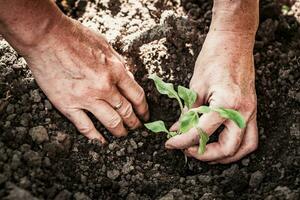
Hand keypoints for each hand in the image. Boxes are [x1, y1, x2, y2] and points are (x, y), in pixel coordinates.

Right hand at [23, 17, 148, 142]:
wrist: (45, 36)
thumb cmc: (75, 37)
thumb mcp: (105, 45)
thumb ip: (119, 64)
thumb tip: (130, 79)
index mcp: (115, 70)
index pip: (137, 96)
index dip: (144, 108)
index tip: (145, 115)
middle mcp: (104, 87)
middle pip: (126, 111)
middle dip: (135, 122)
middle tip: (137, 128)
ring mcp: (86, 98)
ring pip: (111, 122)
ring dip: (120, 131)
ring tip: (124, 135)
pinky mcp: (68, 105)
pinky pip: (85, 127)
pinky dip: (96, 137)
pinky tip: (102, 142)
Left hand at [165, 31, 257, 163]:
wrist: (233, 40)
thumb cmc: (214, 57)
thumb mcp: (195, 86)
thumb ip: (187, 113)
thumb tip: (177, 130)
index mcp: (226, 104)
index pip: (201, 133)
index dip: (182, 142)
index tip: (170, 144)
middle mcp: (242, 112)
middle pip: (227, 149)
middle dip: (205, 155)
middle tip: (187, 150)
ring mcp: (250, 111)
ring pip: (244, 148)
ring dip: (224, 156)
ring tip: (203, 152)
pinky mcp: (251, 109)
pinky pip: (249, 137)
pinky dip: (235, 146)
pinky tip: (219, 142)